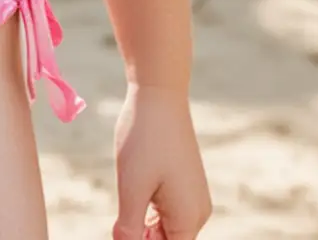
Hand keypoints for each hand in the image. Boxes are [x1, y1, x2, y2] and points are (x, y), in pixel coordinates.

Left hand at [112, 83, 211, 239]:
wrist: (159, 93)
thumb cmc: (145, 138)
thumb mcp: (131, 187)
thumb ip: (129, 228)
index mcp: (188, 219)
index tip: (124, 232)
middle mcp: (197, 213)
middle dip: (141, 238)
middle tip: (120, 222)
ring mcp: (192, 197)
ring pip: (165, 229)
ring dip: (142, 227)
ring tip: (124, 208)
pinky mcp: (184, 183)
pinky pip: (166, 211)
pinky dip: (147, 212)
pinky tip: (133, 194)